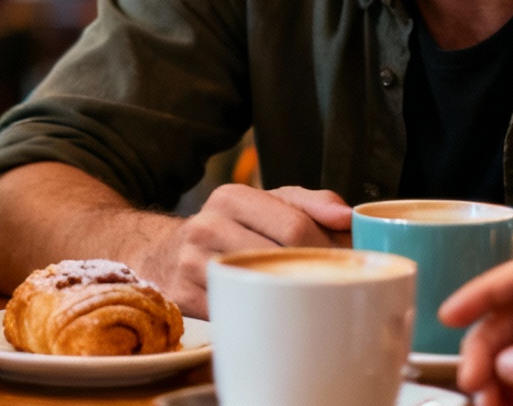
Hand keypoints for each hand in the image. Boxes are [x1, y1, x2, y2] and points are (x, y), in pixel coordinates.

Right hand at [143, 185, 350, 316]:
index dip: (327, 248)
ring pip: (259, 287)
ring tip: (305, 299)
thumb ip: (311, 203)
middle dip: (313, 273)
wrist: (164, 254)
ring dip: (290, 298)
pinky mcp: (183, 297)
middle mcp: (207, 225)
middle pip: (279, 256)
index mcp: (231, 197)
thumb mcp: (266, 204)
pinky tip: (272, 313)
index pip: (295, 225)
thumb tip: (348, 217)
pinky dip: (261, 315)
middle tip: (332, 285)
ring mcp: (191, 263)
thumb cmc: (229, 230)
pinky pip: (236, 311)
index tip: (343, 262)